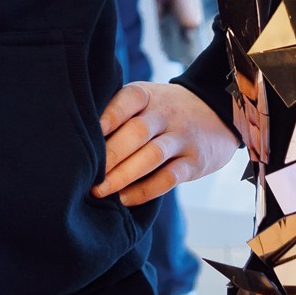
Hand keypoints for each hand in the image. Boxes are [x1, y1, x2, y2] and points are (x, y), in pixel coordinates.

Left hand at [95, 81, 238, 205]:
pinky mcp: (194, 162)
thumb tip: (77, 137)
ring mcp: (182, 137)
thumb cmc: (164, 110)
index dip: (108, 116)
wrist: (218, 111)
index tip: (88, 134)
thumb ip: (119, 112)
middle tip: (87, 175)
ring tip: (100, 190)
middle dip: (110, 156)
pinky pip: (169, 178)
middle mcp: (165, 114)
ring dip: (124, 175)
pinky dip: (145, 190)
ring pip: (152, 156)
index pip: (128, 100)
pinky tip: (125, 198)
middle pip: (137, 132)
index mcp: (148, 95)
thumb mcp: (146, 98)